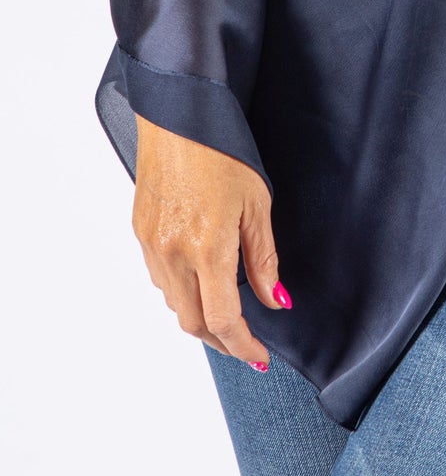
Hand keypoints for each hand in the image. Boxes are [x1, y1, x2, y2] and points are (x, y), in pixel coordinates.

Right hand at [132, 116, 290, 370]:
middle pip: (194, 323)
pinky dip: (182, 293)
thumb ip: (264, 259)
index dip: (243, 346)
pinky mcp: (140, 234)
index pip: (223, 319)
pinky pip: (161, 280)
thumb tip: (276, 301)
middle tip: (247, 344)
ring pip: (174, 304)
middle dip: (222, 341)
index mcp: (206, 247)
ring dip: (200, 318)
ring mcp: (152, 246)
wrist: (178, 118)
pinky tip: (202, 282)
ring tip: (228, 316)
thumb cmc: (223, 151)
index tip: (261, 357)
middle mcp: (173, 254)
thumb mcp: (257, 204)